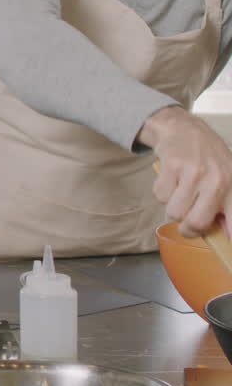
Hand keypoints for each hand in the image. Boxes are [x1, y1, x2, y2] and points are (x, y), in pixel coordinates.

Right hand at [141, 105, 231, 239]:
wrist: (183, 128)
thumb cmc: (208, 157)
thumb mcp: (227, 177)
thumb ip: (227, 205)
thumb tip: (226, 235)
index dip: (229, 239)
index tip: (228, 257)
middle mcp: (216, 181)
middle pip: (195, 223)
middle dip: (188, 228)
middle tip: (188, 223)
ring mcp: (193, 173)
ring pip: (174, 211)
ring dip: (172, 206)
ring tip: (180, 191)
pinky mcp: (172, 167)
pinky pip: (160, 195)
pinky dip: (162, 191)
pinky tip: (171, 179)